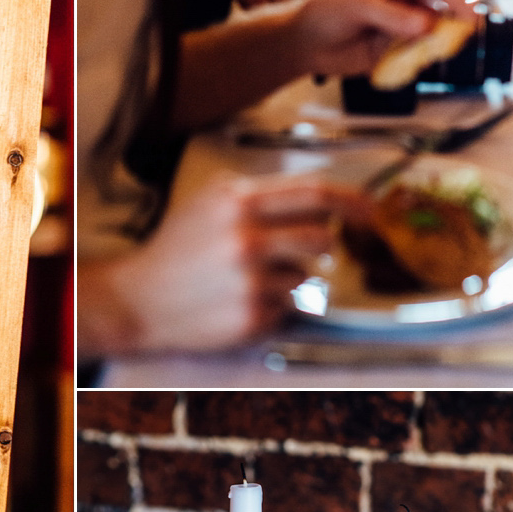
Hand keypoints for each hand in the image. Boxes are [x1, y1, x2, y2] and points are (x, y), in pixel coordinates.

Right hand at [84, 172, 372, 352]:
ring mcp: (250, 281)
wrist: (140, 297)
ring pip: (305, 276)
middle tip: (290, 248)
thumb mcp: (211, 201)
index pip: (315, 195)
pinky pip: (288, 307)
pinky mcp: (252, 316)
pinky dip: (270, 305)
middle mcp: (247, 238)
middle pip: (322, 237)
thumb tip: (322, 201)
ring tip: (246, 277)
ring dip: (286, 277)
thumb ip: (262, 195)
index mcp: (237, 201)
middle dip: (317, 244)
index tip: (372, 210)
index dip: (352, 201)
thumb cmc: (178, 247)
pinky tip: (237, 299)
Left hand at [293, 0, 469, 74]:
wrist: (304, 41)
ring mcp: (406, 22)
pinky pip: (421, 52)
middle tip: (456, 40)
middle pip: (442, 8)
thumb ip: (390, 14)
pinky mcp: (401, 46)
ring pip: (436, 32)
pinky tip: (408, 61)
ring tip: (426, 52)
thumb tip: (426, 25)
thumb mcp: (355, 5)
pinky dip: (421, 58)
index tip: (469, 18)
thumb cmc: (325, 11)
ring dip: (437, 43)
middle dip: (451, 23)